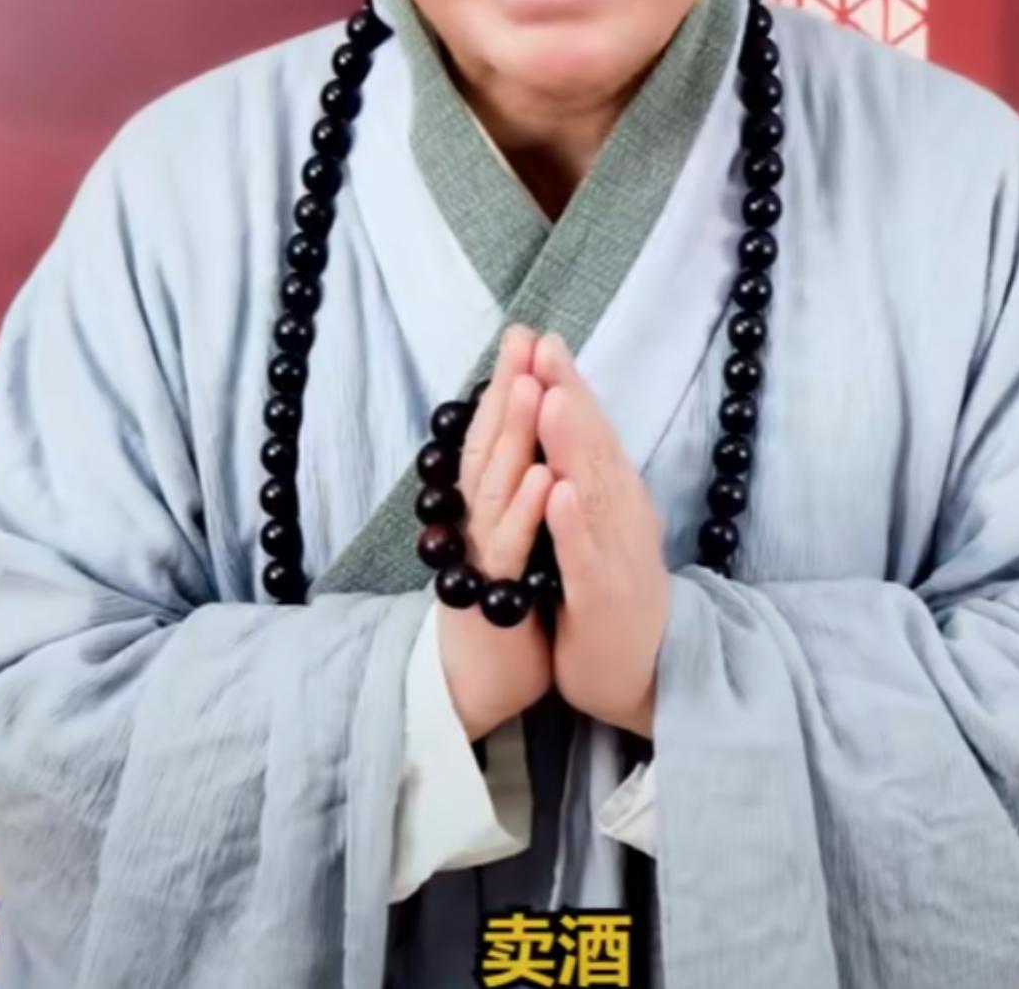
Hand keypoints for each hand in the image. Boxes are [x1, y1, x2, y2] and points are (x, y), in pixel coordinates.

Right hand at [436, 325, 554, 741]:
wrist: (478, 686)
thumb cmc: (500, 604)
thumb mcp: (507, 536)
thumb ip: (506, 485)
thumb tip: (517, 437)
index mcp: (486, 504)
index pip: (497, 434)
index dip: (510, 383)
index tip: (527, 333)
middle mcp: (476, 520)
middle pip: (489, 446)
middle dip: (507, 389)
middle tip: (520, 338)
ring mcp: (481, 558)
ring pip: (495, 489)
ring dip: (513, 437)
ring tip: (530, 387)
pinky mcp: (492, 598)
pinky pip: (510, 551)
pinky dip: (526, 514)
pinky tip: (543, 479)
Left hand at [534, 332, 670, 738]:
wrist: (644, 673)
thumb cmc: (608, 590)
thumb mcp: (595, 522)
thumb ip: (583, 470)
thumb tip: (559, 407)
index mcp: (612, 495)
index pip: (588, 430)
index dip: (566, 383)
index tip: (539, 338)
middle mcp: (621, 514)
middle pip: (594, 446)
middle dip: (568, 395)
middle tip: (545, 348)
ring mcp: (617, 554)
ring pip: (593, 492)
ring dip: (572, 445)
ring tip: (549, 402)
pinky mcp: (605, 598)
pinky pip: (587, 557)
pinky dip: (573, 525)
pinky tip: (560, 494)